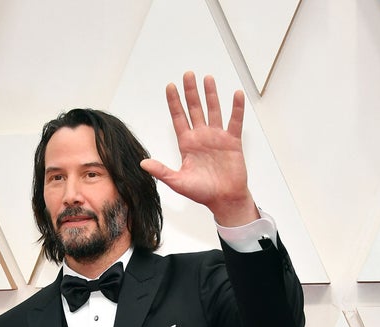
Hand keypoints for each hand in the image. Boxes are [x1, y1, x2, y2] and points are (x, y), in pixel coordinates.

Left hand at [140, 72, 257, 225]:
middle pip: (195, 109)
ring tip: (207, 78)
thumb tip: (142, 163)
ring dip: (211, 94)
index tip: (170, 86)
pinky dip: (236, 108)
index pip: (179, 118)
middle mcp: (201, 137)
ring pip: (213, 110)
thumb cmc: (202, 193)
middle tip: (188, 74)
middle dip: (191, 92)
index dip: (174, 102)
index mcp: (187, 144)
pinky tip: (236, 94)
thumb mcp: (178, 182)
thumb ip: (162, 171)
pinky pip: (235, 121)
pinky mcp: (232, 141)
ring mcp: (217, 137)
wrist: (224, 199)